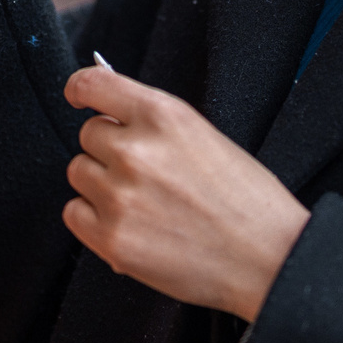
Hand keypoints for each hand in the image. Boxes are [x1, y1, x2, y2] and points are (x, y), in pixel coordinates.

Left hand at [60, 62, 311, 321]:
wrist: (268, 257)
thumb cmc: (246, 199)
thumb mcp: (204, 136)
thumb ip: (154, 122)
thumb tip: (108, 112)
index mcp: (163, 116)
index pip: (93, 85)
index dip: (80, 91)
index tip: (78, 98)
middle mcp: (135, 150)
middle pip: (87, 135)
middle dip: (108, 150)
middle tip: (144, 174)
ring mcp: (120, 196)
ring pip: (79, 173)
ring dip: (101, 185)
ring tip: (143, 202)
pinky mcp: (112, 238)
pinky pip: (74, 213)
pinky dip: (94, 219)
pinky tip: (129, 224)